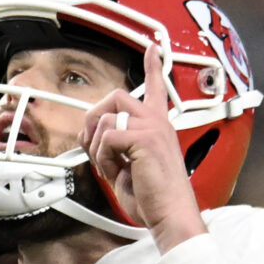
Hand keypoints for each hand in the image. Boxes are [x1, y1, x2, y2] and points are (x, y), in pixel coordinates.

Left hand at [80, 44, 206, 252]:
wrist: (171, 215)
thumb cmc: (154, 198)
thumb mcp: (129, 167)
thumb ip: (115, 148)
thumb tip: (92, 138)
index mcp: (158, 127)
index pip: (157, 88)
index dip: (153, 65)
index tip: (153, 47)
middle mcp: (157, 122)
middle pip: (114, 97)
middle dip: (94, 119)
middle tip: (94, 145)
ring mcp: (152, 128)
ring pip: (106, 118)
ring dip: (98, 147)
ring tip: (112, 167)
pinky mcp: (145, 139)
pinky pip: (106, 138)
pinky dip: (103, 158)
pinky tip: (116, 172)